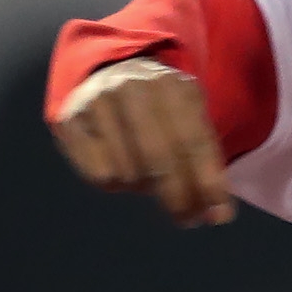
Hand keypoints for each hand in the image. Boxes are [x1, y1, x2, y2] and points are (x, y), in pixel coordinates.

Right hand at [50, 57, 233, 226]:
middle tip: (187, 220)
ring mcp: (100, 102)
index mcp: (172, 85)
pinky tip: (116, 164)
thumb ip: (204, 161)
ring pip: (128, 172)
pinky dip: (113, 183)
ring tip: (143, 171)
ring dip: (142, 185)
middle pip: (160, 159)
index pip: (194, 141)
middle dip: (177, 198)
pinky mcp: (72, 120)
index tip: (219, 216)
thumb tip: (217, 214)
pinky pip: (99, 175)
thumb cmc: (157, 108)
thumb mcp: (187, 118)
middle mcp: (135, 88)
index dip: (208, 182)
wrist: (105, 71)